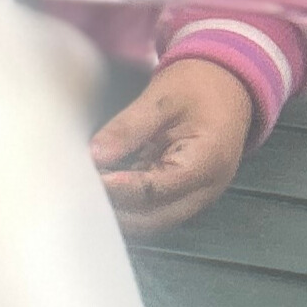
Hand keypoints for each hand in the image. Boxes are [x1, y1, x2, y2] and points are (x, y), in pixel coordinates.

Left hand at [91, 56, 255, 234]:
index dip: (120, 188)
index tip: (89, 179)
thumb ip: (129, 127)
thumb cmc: (197, 87)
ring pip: (153, 220)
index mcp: (206, 161)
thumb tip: (95, 155)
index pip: (157, 189)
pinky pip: (155, 209)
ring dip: (121, 210)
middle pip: (154, 217)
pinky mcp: (186, 193)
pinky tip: (104, 188)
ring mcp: (198, 195)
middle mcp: (206, 188)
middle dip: (117, 208)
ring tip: (88, 189)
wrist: (226, 86)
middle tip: (80, 189)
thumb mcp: (161, 98)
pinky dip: (129, 203)